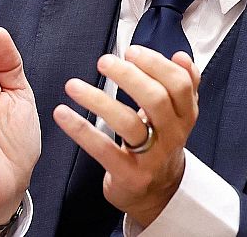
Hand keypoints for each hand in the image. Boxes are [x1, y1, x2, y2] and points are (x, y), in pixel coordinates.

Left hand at [53, 46, 200, 229]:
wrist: (157, 195)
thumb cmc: (160, 145)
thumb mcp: (176, 116)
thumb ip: (180, 86)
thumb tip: (182, 56)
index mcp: (184, 116)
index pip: (179, 85)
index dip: (157, 64)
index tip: (131, 51)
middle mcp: (172, 136)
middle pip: (156, 100)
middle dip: (129, 76)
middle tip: (104, 61)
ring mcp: (152, 158)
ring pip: (128, 124)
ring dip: (98, 100)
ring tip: (72, 85)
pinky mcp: (130, 174)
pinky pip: (104, 150)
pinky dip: (81, 130)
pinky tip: (63, 114)